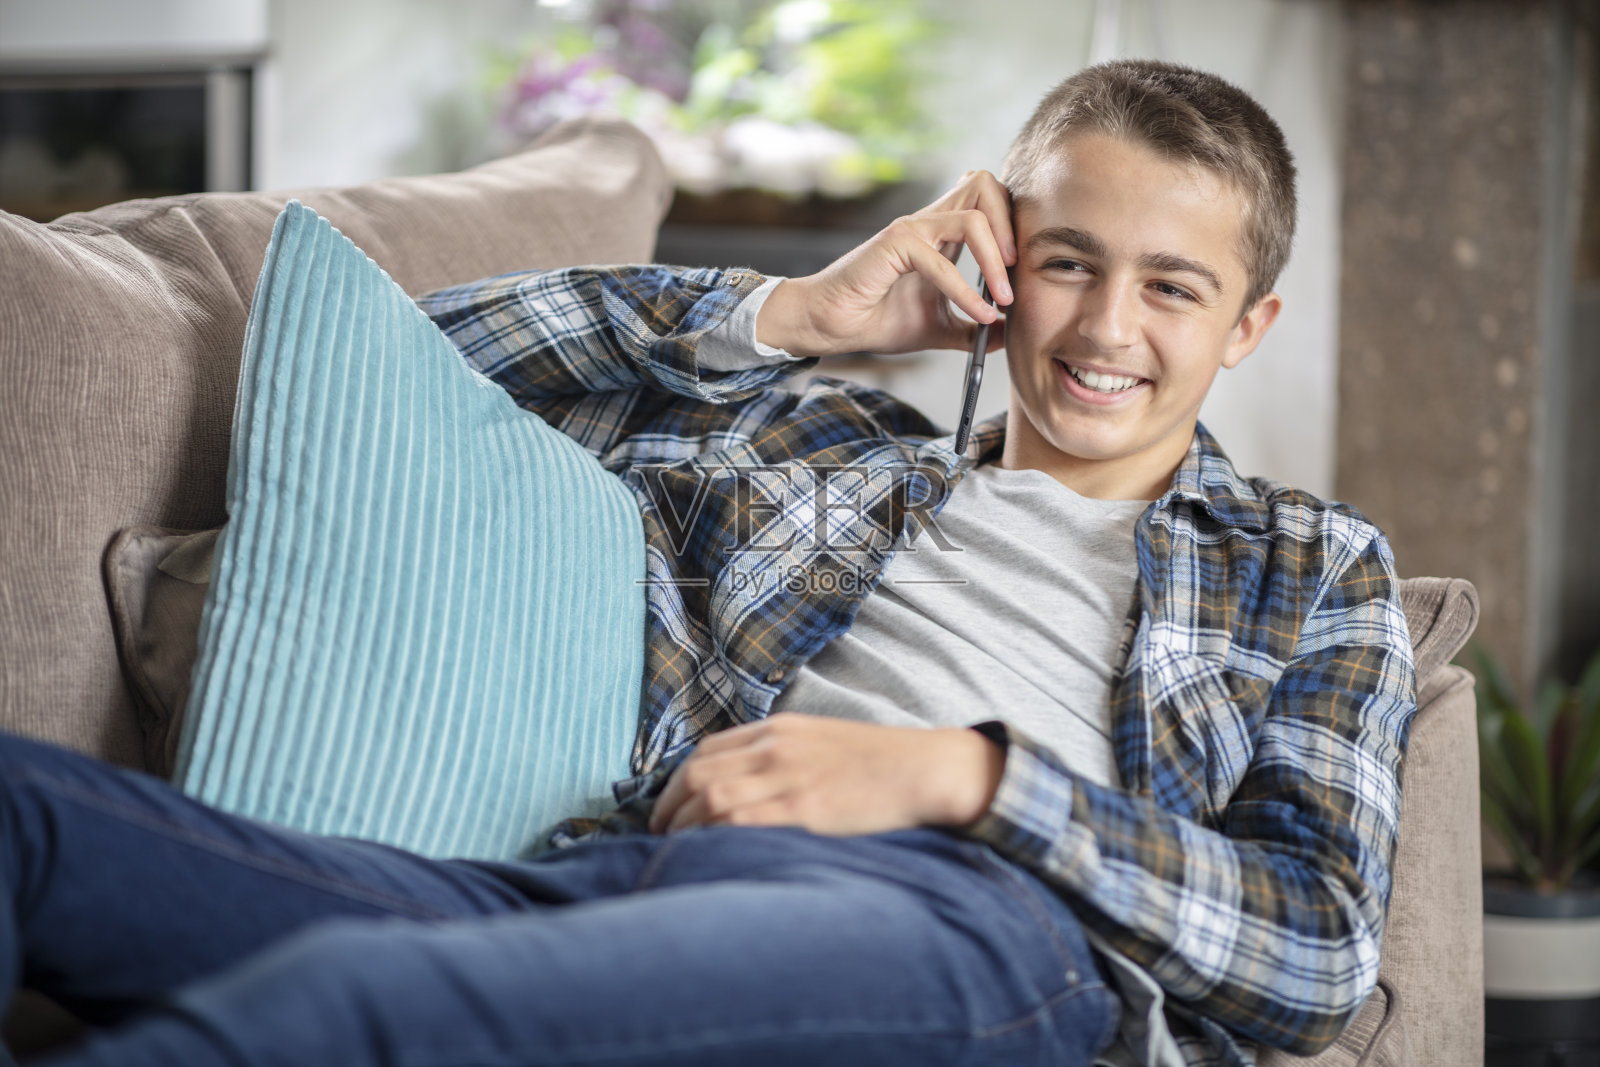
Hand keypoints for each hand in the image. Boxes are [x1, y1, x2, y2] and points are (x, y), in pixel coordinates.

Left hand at [648, 713, 1004, 836]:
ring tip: (677, 852)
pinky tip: (707, 854)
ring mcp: (788, 778)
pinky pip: (740, 822)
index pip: (705, 752)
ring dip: (684, 828)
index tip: (668, 810)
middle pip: (697, 775)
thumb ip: (779, 755)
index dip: (676, 784)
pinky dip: (713, 838)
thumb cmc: (877, 763)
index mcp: (778, 729)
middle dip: (668, 808)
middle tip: (660, 836)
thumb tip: (740, 784)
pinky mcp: (804, 810)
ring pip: (710, 799)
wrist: (924, 769)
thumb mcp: (820, 742)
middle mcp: (775, 748)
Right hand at [755, 170, 1017, 358]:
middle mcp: (929, 221)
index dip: (1012, 223)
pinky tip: (979, 316)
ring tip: (1004, 299)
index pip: (988, 198)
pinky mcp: (895, 244)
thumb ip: (973, 329)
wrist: (831, 326)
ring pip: (973, 217)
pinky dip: (966, 292)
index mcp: (941, 233)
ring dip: (996, 260)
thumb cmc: (878, 320)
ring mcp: (912, 229)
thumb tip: (1009, 336)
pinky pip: (942, 261)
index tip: (1020, 270)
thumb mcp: (940, 328)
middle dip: (1012, 225)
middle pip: (986, 184)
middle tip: (1017, 272)